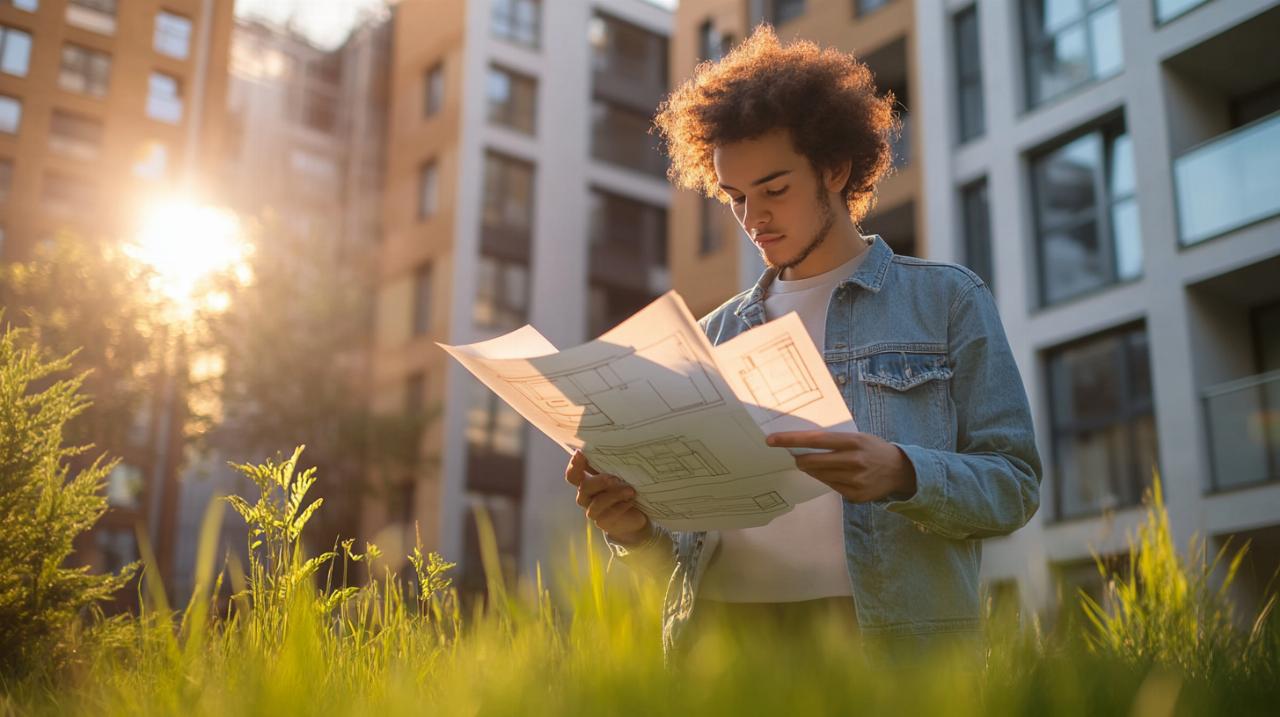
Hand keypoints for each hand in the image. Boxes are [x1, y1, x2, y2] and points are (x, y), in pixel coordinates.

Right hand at [564, 450, 649, 544]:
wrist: (635, 516)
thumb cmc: (624, 490)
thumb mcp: (618, 476)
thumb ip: (610, 466)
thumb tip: (612, 447)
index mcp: (586, 482)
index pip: (573, 475)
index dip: (574, 465)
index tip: (580, 454)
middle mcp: (586, 496)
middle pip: (584, 487)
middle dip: (599, 481)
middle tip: (615, 478)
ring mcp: (593, 511)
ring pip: (597, 503)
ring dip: (614, 495)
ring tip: (631, 491)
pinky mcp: (602, 523)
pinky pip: (609, 514)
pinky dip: (621, 506)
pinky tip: (631, 501)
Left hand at [765, 431, 916, 502]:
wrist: (900, 470)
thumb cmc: (874, 448)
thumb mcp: (858, 437)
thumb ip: (835, 440)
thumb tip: (804, 443)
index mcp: (853, 442)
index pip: (816, 439)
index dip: (792, 440)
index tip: (772, 440)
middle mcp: (854, 461)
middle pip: (813, 462)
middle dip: (798, 459)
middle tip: (792, 456)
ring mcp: (855, 481)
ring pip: (820, 475)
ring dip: (811, 469)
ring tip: (812, 464)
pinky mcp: (855, 496)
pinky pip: (831, 487)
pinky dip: (826, 479)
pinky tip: (833, 474)